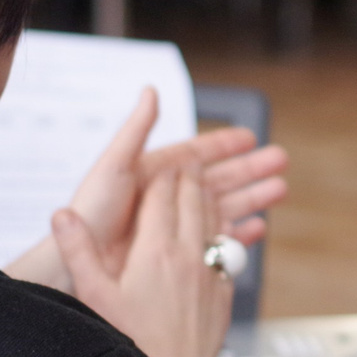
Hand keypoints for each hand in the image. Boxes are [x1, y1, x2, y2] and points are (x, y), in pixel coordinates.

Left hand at [9, 88, 288, 291]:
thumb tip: (151, 90)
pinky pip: (216, 241)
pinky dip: (238, 234)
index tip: (251, 136)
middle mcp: (166, 199)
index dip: (225, 144)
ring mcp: (172, 226)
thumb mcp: (114, 164)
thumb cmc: (90, 215)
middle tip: (280, 160)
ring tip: (279, 190)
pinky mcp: (177, 254)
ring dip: (252, 197)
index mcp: (153, 174)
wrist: (75, 265)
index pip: (197, 154)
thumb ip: (136, 129)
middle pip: (218, 179)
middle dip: (250, 169)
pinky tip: (257, 227)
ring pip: (223, 207)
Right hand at [55, 168, 227, 356]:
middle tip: (190, 162)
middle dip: (190, 178)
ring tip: (206, 186)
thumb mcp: (95, 296)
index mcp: (156, 250)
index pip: (161, 197)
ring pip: (215, 221)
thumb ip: (79, 251)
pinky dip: (223, 232)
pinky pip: (227, 249)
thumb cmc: (133, 342)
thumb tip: (62, 214)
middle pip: (194, 201)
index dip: (160, 176)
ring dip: (210, 199)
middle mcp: (188, 255)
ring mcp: (210, 272)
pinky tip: (218, 234)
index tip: (161, 163)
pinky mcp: (223, 291)